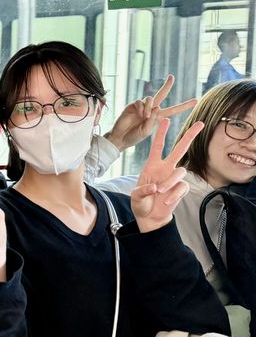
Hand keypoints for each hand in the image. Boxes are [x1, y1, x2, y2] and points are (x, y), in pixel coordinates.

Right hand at [104, 75, 195, 150]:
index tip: (196, 101)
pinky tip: (139, 114)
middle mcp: (151, 110)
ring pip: (151, 99)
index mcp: (158, 117)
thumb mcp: (147, 131)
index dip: (184, 106)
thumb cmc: (134, 137)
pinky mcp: (133, 105)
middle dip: (167, 86)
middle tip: (172, 77)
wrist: (120, 138)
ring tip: (145, 116)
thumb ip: (152, 120)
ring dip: (149, 107)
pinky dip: (142, 108)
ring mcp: (142, 107)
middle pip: (161, 94)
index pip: (173, 110)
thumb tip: (156, 107)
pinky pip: (140, 102)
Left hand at [131, 118, 201, 232]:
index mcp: (152, 166)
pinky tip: (167, 201)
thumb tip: (155, 187)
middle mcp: (165, 169)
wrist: (149, 217)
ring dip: (170, 181)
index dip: (161, 133)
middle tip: (200, 123)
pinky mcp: (180, 189)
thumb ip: (142, 191)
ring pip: (180, 171)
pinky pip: (182, 187)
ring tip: (159, 191)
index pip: (157, 146)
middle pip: (180, 149)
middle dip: (189, 136)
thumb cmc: (140, 203)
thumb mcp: (136, 197)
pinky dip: (175, 194)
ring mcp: (174, 178)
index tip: (165, 119)